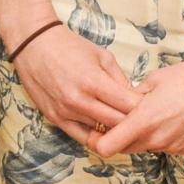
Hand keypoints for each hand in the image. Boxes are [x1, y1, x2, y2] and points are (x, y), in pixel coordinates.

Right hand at [5, 18, 140, 148]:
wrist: (34, 45)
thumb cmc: (70, 46)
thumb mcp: (102, 56)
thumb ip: (120, 79)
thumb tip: (135, 99)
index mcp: (94, 82)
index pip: (128, 106)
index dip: (143, 109)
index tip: (150, 106)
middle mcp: (79, 101)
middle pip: (117, 124)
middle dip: (133, 122)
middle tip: (141, 119)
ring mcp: (65, 112)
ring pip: (100, 133)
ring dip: (114, 130)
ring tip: (125, 124)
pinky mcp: (55, 119)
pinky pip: (81, 138)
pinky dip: (95, 137)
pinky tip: (104, 131)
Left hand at [93, 53, 183, 156]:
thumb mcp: (155, 78)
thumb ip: (133, 96)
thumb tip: (122, 103)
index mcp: (144, 120)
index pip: (107, 147)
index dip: (98, 141)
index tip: (99, 130)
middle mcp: (157, 139)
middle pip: (125, 149)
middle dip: (121, 136)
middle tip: (127, 118)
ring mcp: (174, 147)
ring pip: (147, 147)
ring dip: (146, 135)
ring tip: (161, 113)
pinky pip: (167, 147)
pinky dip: (166, 136)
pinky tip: (178, 118)